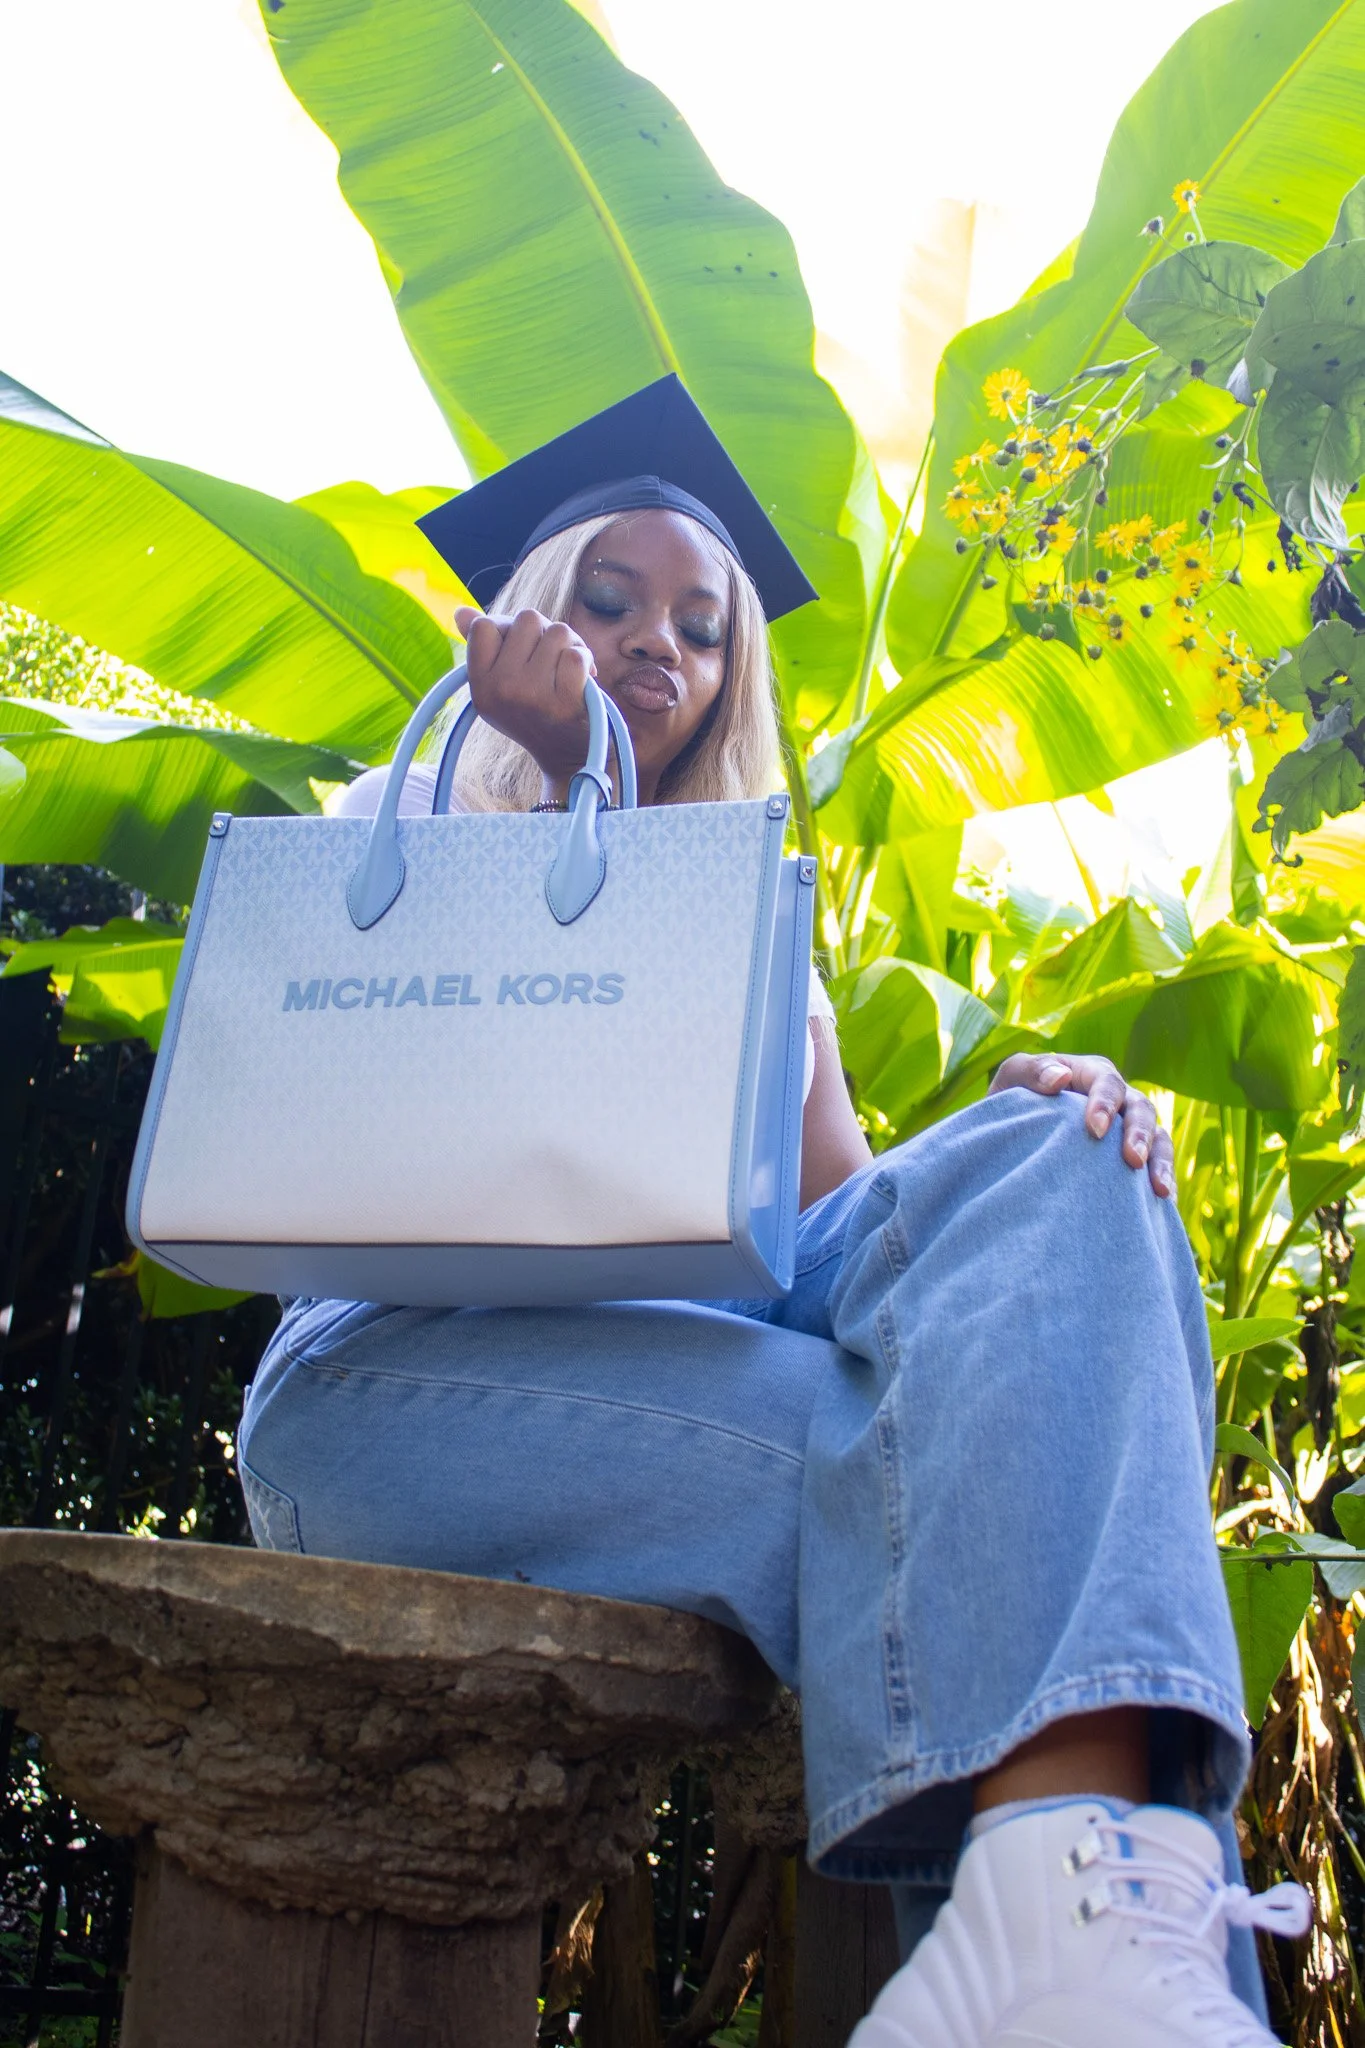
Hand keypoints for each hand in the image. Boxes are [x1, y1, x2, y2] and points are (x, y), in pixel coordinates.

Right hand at [455, 603, 596, 797]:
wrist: (566, 758)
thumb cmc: (534, 712)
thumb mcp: (499, 685)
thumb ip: (483, 646)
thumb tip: (460, 611)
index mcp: (480, 685)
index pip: (484, 626)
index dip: (508, 628)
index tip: (522, 650)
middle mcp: (501, 690)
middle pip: (527, 619)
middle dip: (545, 632)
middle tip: (552, 658)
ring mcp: (532, 696)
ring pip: (558, 631)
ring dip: (571, 644)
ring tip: (568, 668)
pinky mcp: (564, 702)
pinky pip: (576, 655)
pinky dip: (585, 660)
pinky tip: (585, 678)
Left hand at [988, 1052, 1173, 1197]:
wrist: (1011, 1131)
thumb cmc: (1013, 1098)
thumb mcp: (1013, 1078)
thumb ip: (1031, 1071)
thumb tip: (1060, 1078)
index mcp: (1090, 1073)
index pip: (1107, 1082)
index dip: (1105, 1103)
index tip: (1095, 1130)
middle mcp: (1117, 1097)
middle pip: (1141, 1108)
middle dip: (1139, 1134)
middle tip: (1133, 1160)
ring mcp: (1128, 1126)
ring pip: (1158, 1137)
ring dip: (1160, 1161)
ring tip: (1159, 1189)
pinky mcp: (1133, 1155)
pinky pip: (1158, 1165)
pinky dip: (1164, 1180)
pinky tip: (1164, 1202)